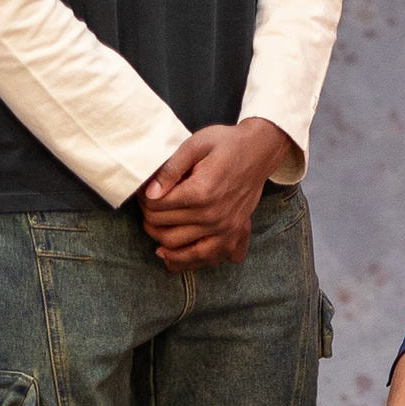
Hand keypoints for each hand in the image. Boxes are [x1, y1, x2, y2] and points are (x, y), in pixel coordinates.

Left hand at [138, 119, 291, 270]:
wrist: (260, 150)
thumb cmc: (227, 144)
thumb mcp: (195, 145)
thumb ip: (170, 168)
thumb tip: (150, 193)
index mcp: (201, 192)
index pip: (156, 207)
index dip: (144, 198)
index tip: (145, 191)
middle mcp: (213, 215)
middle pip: (162, 228)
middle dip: (148, 218)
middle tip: (150, 206)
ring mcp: (225, 227)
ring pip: (178, 249)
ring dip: (160, 241)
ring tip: (157, 229)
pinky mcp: (234, 232)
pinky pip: (206, 258)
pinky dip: (186, 261)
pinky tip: (172, 255)